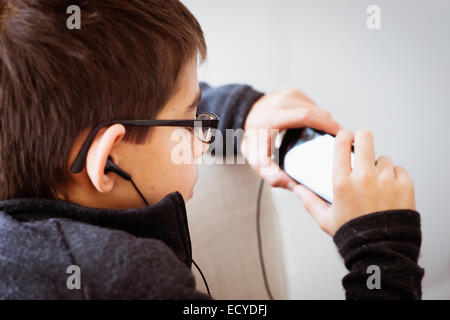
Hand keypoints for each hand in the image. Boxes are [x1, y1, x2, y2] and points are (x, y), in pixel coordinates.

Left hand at [241, 89, 339, 188]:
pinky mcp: (292, 92)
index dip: (326, 124)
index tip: (340, 135)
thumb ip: (271, 175)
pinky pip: (311, 104)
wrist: (242, 118)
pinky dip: (316, 115)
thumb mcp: (256, 159)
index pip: (306, 116)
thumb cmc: (251, 139)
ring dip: (324, 121)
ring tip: (328, 137)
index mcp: (273, 117)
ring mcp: (286, 95)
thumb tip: (292, 185)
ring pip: (316, 107)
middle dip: (330, 125)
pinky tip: (313, 127)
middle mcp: (280, 102)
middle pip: (315, 111)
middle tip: (340, 141)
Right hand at [291, 129, 415, 235]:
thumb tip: (297, 189)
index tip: (344, 137)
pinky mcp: (404, 186)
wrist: (381, 251)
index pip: (342, 143)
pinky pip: (399, 170)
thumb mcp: (325, 219)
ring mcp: (386, 180)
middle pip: (366, 137)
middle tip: (361, 146)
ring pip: (383, 158)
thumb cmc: (353, 236)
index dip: (343, 135)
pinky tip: (388, 190)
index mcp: (342, 182)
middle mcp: (364, 177)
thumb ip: (309, 201)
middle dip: (362, 139)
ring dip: (379, 166)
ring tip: (375, 183)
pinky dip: (395, 177)